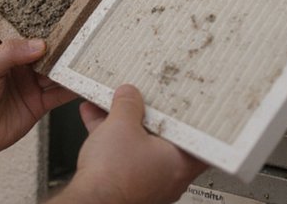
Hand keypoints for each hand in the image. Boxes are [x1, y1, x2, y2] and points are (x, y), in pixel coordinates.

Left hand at [0, 27, 75, 167]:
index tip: (55, 5)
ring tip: (85, 52)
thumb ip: (10, 52)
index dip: (34, 16)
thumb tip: (40, 44)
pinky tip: (83, 79)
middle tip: (78, 28)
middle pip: (41, 45)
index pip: (18, 24)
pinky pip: (58, 93)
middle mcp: (14, 61)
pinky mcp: (37, 102)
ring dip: (67, 62)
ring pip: (53, 67)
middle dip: (58, 39)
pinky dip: (71, 87)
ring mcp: (27, 81)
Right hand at [57, 85, 206, 203]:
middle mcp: (169, 177)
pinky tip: (95, 121)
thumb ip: (128, 103)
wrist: (89, 202)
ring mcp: (149, 183)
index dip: (189, 119)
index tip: (182, 106)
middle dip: (147, 117)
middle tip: (140, 102)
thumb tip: (129, 95)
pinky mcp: (128, 186)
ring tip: (110, 107)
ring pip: (140, 147)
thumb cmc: (113, 176)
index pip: (197, 138)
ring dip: (125, 126)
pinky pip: (124, 157)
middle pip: (164, 138)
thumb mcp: (121, 124)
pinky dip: (112, 140)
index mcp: (181, 162)